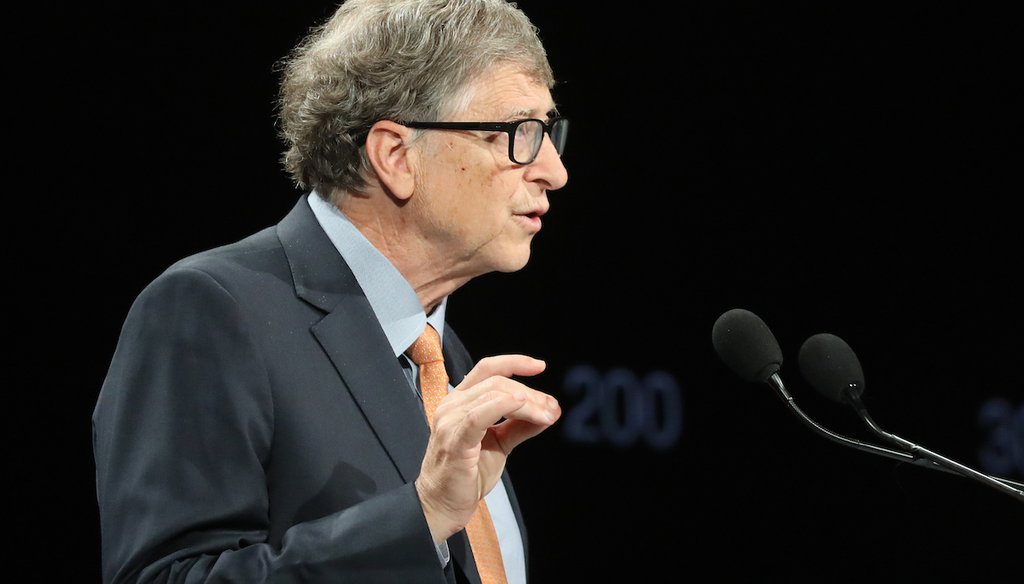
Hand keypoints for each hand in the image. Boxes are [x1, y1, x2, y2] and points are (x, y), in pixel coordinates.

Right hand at [415, 354, 560, 542]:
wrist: (442, 505)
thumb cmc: (466, 475)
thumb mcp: (499, 443)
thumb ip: (519, 425)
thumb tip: (548, 410)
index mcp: (460, 401)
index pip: (487, 369)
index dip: (514, 362)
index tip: (539, 366)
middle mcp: (452, 405)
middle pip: (497, 383)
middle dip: (531, 393)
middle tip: (552, 408)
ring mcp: (451, 421)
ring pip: (494, 395)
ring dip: (527, 402)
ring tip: (546, 415)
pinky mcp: (455, 440)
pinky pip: (479, 415)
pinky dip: (504, 405)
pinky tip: (522, 405)